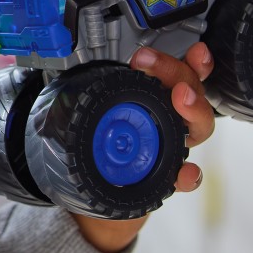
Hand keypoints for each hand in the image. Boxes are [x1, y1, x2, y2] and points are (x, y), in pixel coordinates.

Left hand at [71, 42, 214, 252]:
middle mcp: (168, 121)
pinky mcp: (167, 180)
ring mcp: (171, 149)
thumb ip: (86, 97)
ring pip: (196, 127)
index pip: (173, 73)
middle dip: (177, 72)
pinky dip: (188, 174)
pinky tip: (185, 172)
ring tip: (181, 98)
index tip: (156, 51)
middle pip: (189, 91)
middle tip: (152, 64)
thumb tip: (55, 72)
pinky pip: (185, 177)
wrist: (95, 200)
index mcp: (151, 100)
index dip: (177, 59)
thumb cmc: (96, 155)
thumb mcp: (90, 119)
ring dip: (194, 109)